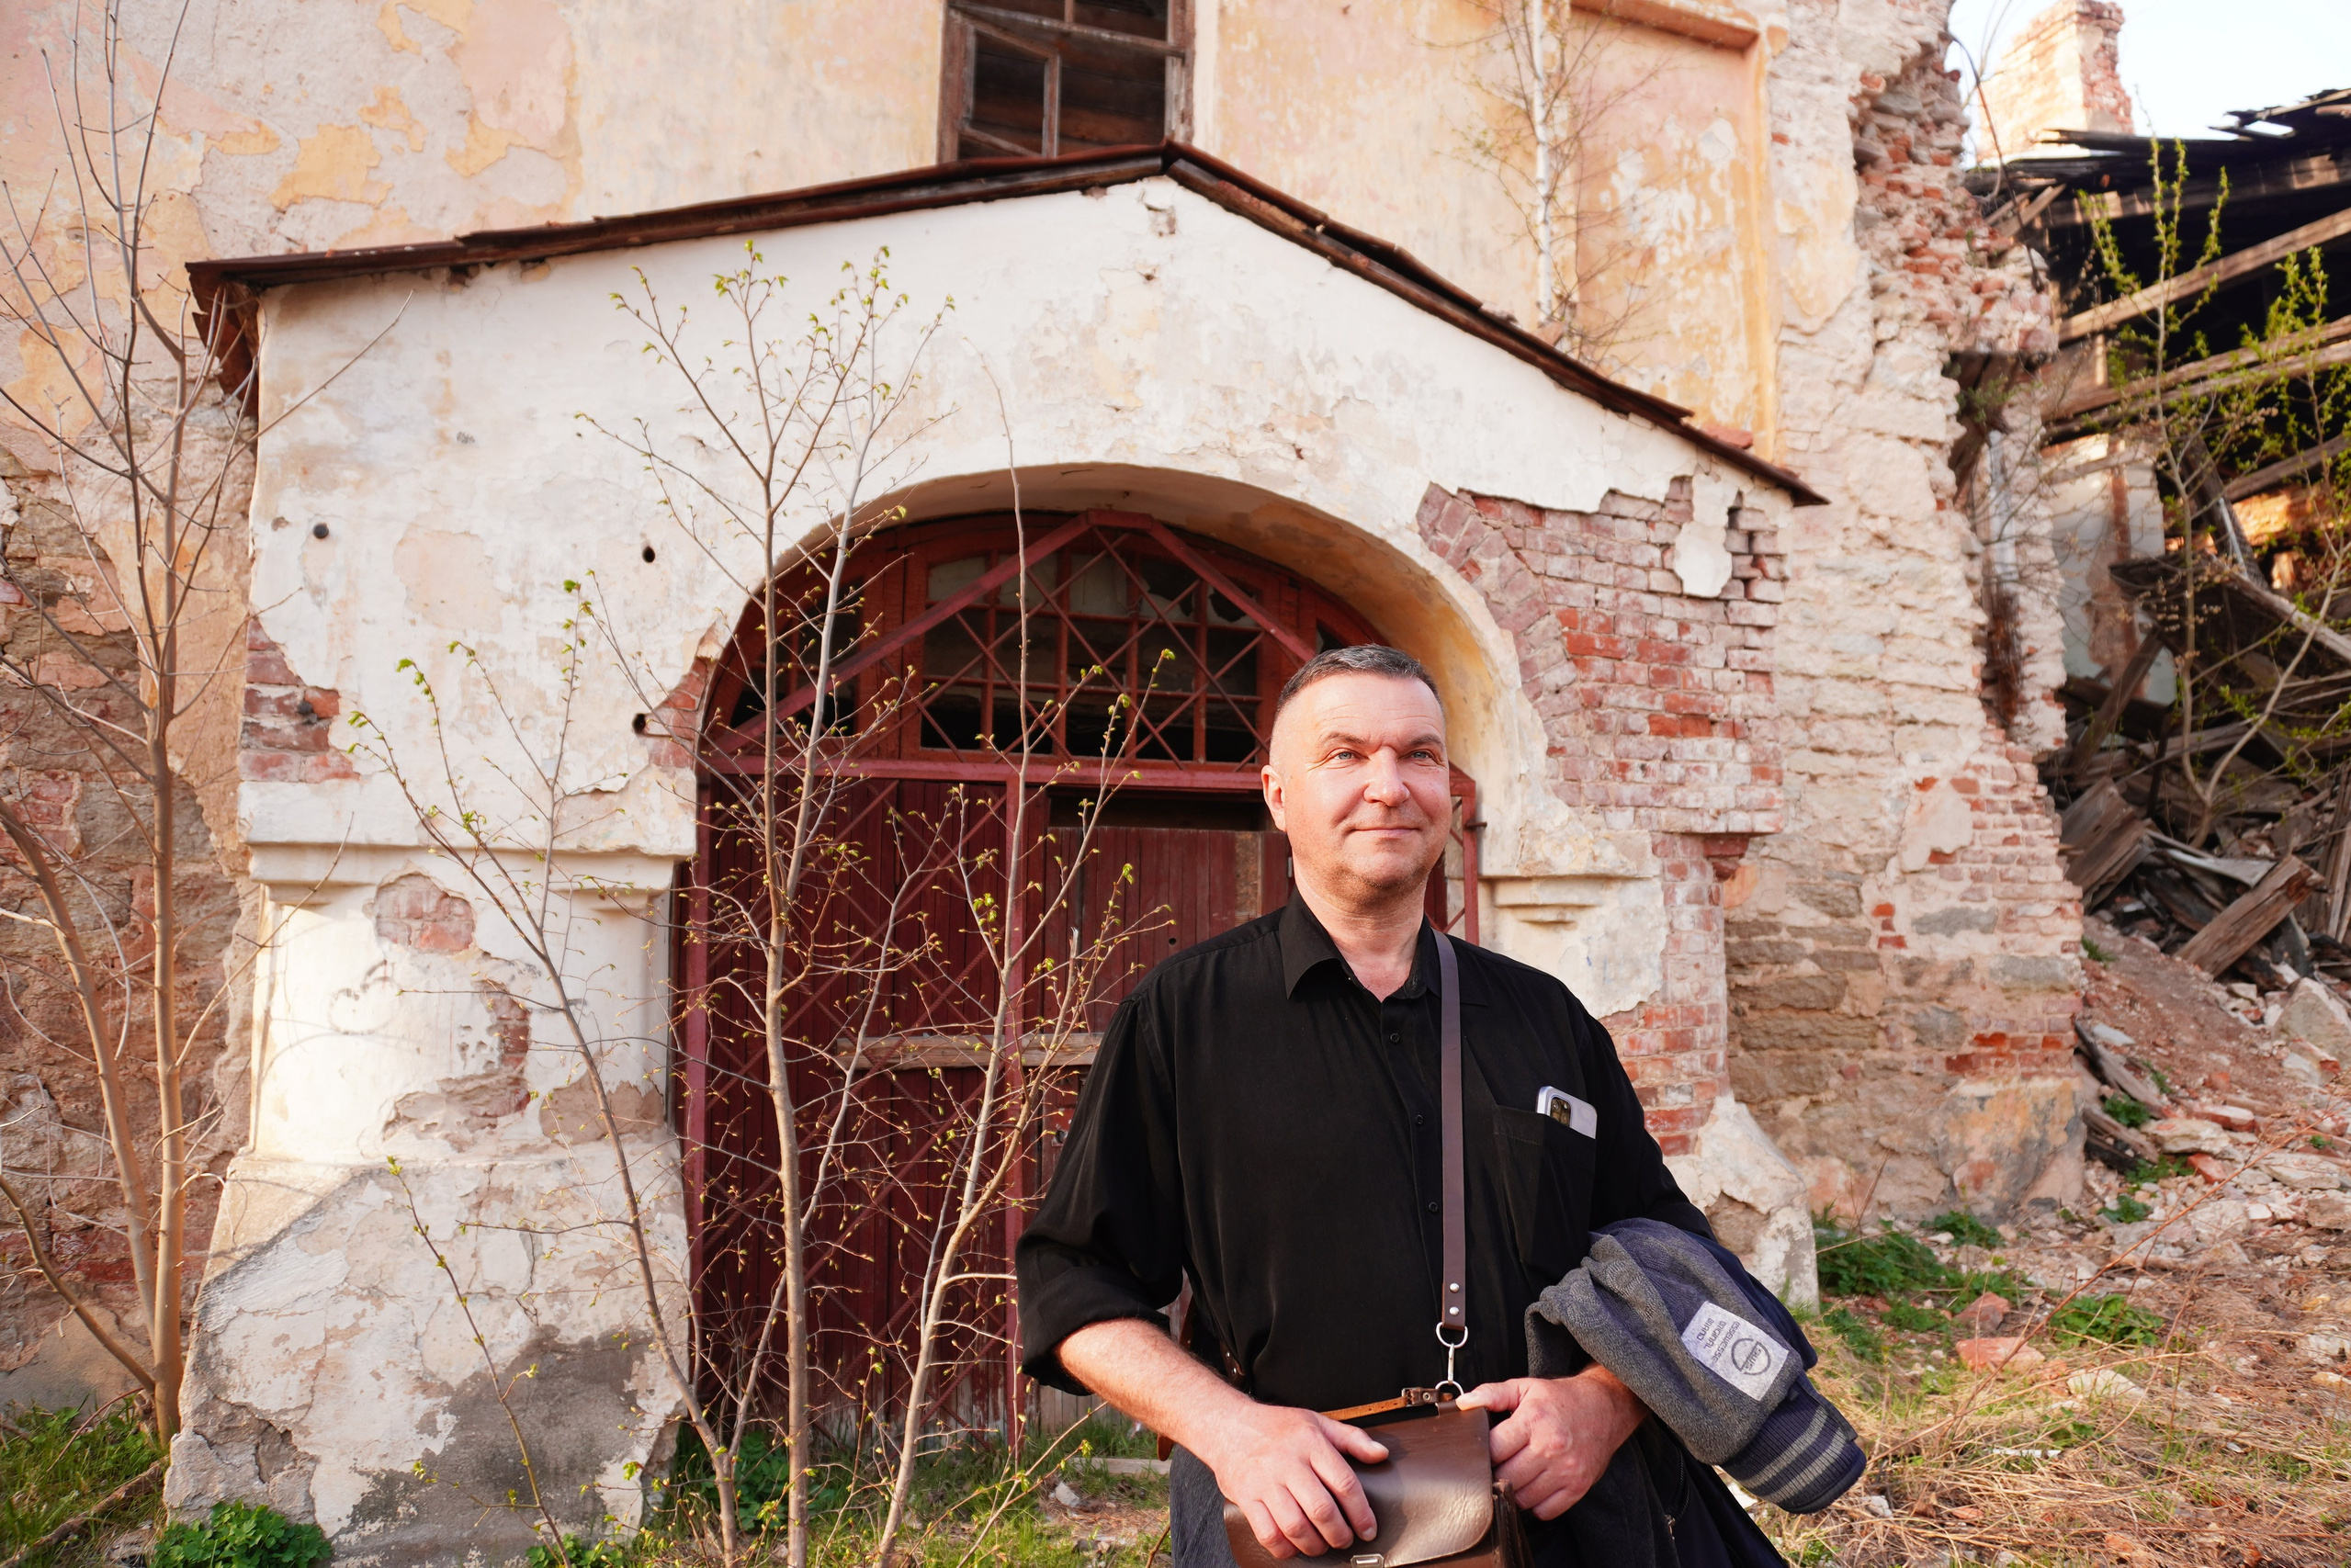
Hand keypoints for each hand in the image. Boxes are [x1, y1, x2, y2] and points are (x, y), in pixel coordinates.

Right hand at [1194, 1403, 1390, 1558]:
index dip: (1361, 1512)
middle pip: (1321, 1509)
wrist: (1227, 1424)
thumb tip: (1381, 1454)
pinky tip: (1293, 1546)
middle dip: (1339, 1534)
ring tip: (1322, 1546)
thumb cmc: (1276, 1426)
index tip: (1368, 1528)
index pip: (1344, 1482)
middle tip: (1345, 1540)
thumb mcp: (1317, 1421)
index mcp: (1310, 1442)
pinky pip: (1268, 1533)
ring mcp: (1265, 1481)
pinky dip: (1284, 1548)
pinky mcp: (1246, 1497)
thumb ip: (1352, 1438)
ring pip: (1295, 1526)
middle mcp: (1288, 1462)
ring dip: (1314, 1545)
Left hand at [1458, 1369, 1645, 1519]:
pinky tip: (1535, 1486)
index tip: (1485, 1450)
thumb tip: (1464, 1404)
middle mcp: (1550, 1447)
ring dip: (1514, 1491)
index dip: (1484, 1452)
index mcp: (1534, 1420)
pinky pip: (1545, 1511)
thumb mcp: (1525, 1387)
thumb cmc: (1562, 1399)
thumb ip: (1492, 1394)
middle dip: (1496, 1472)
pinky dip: (1535, 1504)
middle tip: (1500, 1464)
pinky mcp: (1578, 1487)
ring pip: (1522, 1498)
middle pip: (1506, 1477)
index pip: (1494, 1449)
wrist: (1605, 1408)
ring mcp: (1566, 1470)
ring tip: (1517, 1474)